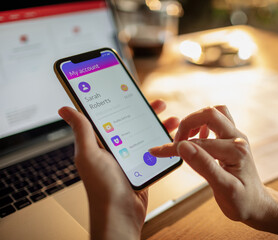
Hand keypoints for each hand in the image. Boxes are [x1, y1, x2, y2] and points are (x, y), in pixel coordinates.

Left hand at [58, 100, 178, 239]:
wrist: (120, 214)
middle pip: (132, 122)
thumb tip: (65, 109)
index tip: (131, 91)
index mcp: (100, 142)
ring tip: (171, 118)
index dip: (121, 102)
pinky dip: (163, 142)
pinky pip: (154, 149)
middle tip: (157, 103)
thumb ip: (82, 130)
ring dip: (158, 125)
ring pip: (145, 134)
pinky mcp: (142, 166)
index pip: (111, 115)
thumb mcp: (89, 154)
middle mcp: (115, 148)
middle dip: (146, 111)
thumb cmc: (102, 188)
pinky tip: (171, 137)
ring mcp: (130, 157)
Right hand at [150, 106, 277, 233]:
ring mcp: (236, 137)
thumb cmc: (242, 201)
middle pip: (210, 114)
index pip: (198, 143)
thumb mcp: (223, 188)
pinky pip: (218, 120)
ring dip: (197, 120)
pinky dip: (203, 124)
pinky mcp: (232, 139)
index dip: (174, 147)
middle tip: (176, 141)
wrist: (256, 204)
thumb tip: (183, 147)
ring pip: (215, 113)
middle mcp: (238, 139)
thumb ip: (203, 166)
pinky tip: (197, 138)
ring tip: (186, 137)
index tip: (157, 151)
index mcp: (236, 151)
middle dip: (188, 124)